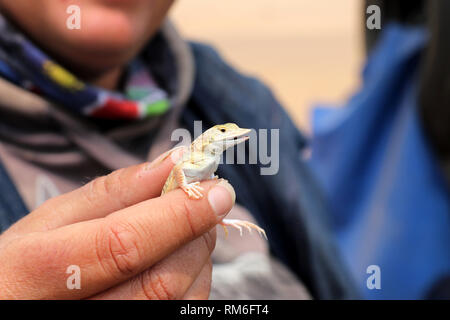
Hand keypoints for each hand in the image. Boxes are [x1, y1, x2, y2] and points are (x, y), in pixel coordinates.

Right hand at [0, 148, 234, 298]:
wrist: (23, 301)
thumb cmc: (32, 262)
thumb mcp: (55, 218)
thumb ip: (115, 190)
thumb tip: (174, 162)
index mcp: (38, 275)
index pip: (124, 245)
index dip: (179, 215)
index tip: (217, 188)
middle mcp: (80, 316)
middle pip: (162, 280)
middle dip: (195, 232)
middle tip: (200, 202)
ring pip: (182, 300)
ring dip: (198, 254)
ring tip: (180, 231)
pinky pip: (186, 309)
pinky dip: (195, 278)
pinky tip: (177, 261)